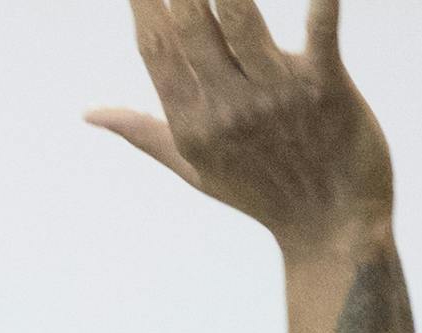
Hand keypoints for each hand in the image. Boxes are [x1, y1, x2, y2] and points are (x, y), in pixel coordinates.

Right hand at [91, 0, 393, 256]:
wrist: (330, 222)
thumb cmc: (261, 191)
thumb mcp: (193, 167)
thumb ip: (143, 131)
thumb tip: (90, 113)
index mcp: (192, 123)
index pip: (157, 52)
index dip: (145, 9)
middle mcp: (227, 107)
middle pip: (193, 30)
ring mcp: (276, 95)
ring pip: (242, 23)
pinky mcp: (327, 85)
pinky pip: (321, 31)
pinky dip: (321, 3)